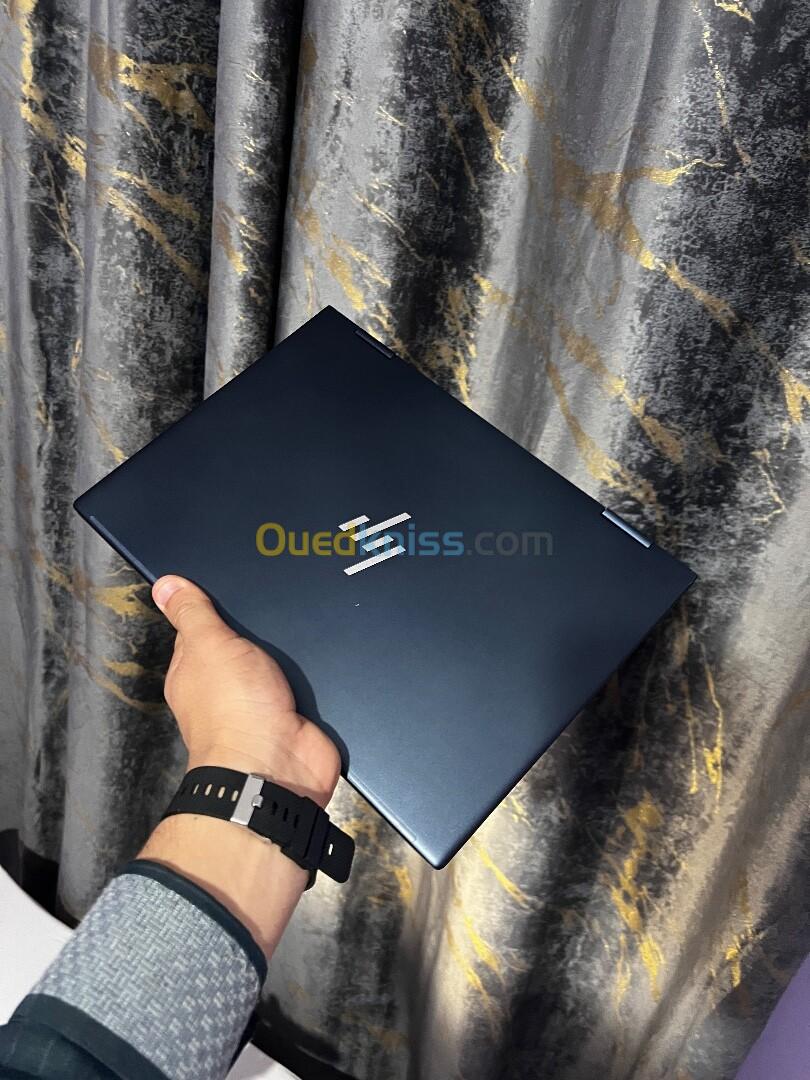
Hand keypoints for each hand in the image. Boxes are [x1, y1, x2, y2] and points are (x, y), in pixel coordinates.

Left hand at [152, 574, 340, 808]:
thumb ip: (192, 613)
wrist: (276, 765)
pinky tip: (336, 646)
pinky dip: (321, 674)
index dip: (219, 606)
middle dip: (266, 627)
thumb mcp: (208, 645)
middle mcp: (227, 689)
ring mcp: (263, 704)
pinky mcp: (298, 716)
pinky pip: (310, 687)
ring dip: (298, 649)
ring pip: (282, 665)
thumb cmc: (233, 706)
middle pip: (247, 646)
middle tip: (288, 591)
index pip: (203, 629)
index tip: (241, 578)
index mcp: (196, 672)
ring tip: (317, 613)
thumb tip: (163, 583)